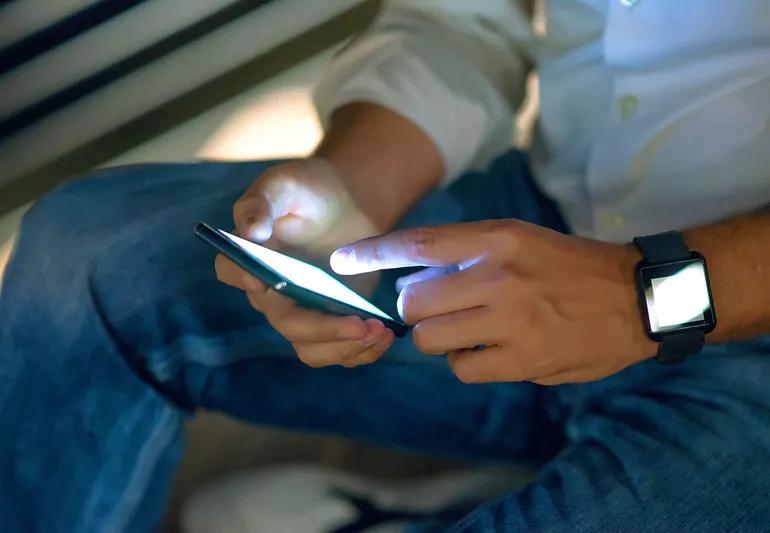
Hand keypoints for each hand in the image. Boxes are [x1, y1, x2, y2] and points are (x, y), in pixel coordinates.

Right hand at [215, 158, 392, 367]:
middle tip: (359, 324)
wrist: (349, 203)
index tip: (263, 284)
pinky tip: (386, 334)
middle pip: (286, 323)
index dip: (242, 279)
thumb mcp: (286, 183)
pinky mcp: (332, 322)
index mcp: (252, 256)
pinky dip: (363, 350)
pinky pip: (340, 350)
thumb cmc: (310, 190)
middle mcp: (271, 293)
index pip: (231, 271)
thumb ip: (264, 201)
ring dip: (344, 348)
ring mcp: (303, 312)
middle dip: (322, 330)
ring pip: (311, 348)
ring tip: (378, 332)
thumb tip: (251, 230)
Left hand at [331, 220, 656, 384]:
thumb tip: (411, 277)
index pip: (420, 244)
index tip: (341, 260)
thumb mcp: (520, 239)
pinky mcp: (523, 361)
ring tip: (468, 329)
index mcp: (498, 239)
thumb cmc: (568, 266)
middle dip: (414, 309)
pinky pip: (461, 369)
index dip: (374, 253)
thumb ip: (467, 253)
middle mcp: (499, 278)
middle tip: (439, 307)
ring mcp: (511, 322)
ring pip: (430, 340)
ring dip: (438, 338)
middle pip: (413, 302)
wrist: (633, 298)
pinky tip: (490, 350)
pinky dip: (466, 362)